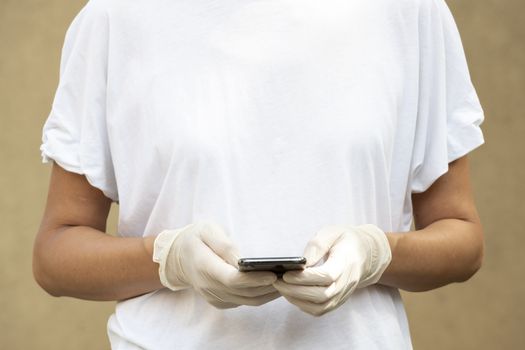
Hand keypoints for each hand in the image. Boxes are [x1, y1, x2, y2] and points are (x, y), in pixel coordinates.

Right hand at [152, 221, 279, 308]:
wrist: (177, 258)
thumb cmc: (194, 238)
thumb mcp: (206, 230)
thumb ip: (224, 244)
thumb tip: (242, 259)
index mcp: (204, 266)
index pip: (232, 279)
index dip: (254, 279)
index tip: (274, 273)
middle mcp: (208, 286)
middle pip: (244, 292)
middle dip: (268, 286)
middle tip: (290, 276)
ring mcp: (214, 296)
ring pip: (247, 300)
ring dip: (268, 293)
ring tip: (288, 281)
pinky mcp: (220, 301)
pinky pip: (243, 302)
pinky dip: (261, 296)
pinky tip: (274, 286)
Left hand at [273, 224, 391, 315]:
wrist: (365, 253)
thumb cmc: (345, 240)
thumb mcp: (332, 232)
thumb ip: (317, 245)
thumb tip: (302, 262)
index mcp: (346, 262)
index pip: (327, 276)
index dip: (306, 278)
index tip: (286, 273)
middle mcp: (347, 282)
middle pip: (322, 295)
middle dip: (296, 290)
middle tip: (277, 280)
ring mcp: (343, 294)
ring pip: (321, 307)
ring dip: (298, 300)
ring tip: (281, 287)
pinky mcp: (338, 300)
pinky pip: (321, 310)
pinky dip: (304, 306)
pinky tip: (291, 295)